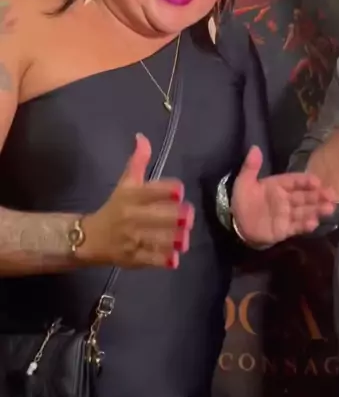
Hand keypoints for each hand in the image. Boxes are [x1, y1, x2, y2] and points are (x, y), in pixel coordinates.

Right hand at [78, 134, 193, 267]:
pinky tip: (175, 257)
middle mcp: (132, 217)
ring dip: (174, 239)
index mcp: (131, 196)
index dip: (167, 190)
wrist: (91, 239)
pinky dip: (164, 259)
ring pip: (157, 239)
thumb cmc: (115, 208)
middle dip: (176, 216)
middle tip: (188, 217)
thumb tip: (143, 137)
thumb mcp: (125, 184)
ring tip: (184, 238)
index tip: (179, 192)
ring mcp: (132, 239)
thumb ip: (138, 162)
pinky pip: (151, 259)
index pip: (150, 190)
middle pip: (158, 216)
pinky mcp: (134, 258)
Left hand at [231, 146, 336, 245]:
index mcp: (277, 186)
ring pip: (304, 211)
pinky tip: (314, 223)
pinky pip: (296, 226)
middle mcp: (285, 199)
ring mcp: (286, 215)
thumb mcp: (243, 182)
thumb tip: (255, 147)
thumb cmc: (241, 202)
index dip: (306, 181)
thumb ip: (251, 167)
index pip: (294, 181)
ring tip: (329, 209)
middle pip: (305, 196)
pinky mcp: (284, 230)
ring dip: (317, 210)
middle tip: (332, 195)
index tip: (317, 181)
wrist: (235, 225)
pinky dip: (305, 225)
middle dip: (319, 195)